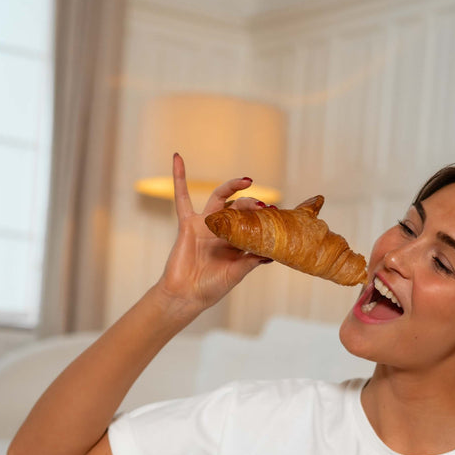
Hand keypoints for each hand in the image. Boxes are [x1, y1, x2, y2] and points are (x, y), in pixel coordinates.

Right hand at [156, 152, 272, 313]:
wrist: (185, 296)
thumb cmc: (210, 288)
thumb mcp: (236, 274)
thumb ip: (251, 262)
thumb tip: (272, 254)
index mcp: (236, 242)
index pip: (252, 223)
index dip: (264, 218)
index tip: (277, 214)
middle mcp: (222, 230)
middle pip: (239, 208)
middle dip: (252, 205)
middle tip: (264, 207)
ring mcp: (205, 225)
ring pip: (219, 198)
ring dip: (232, 187)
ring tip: (247, 180)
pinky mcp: (187, 224)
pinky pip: (181, 197)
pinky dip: (179, 177)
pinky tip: (177, 158)